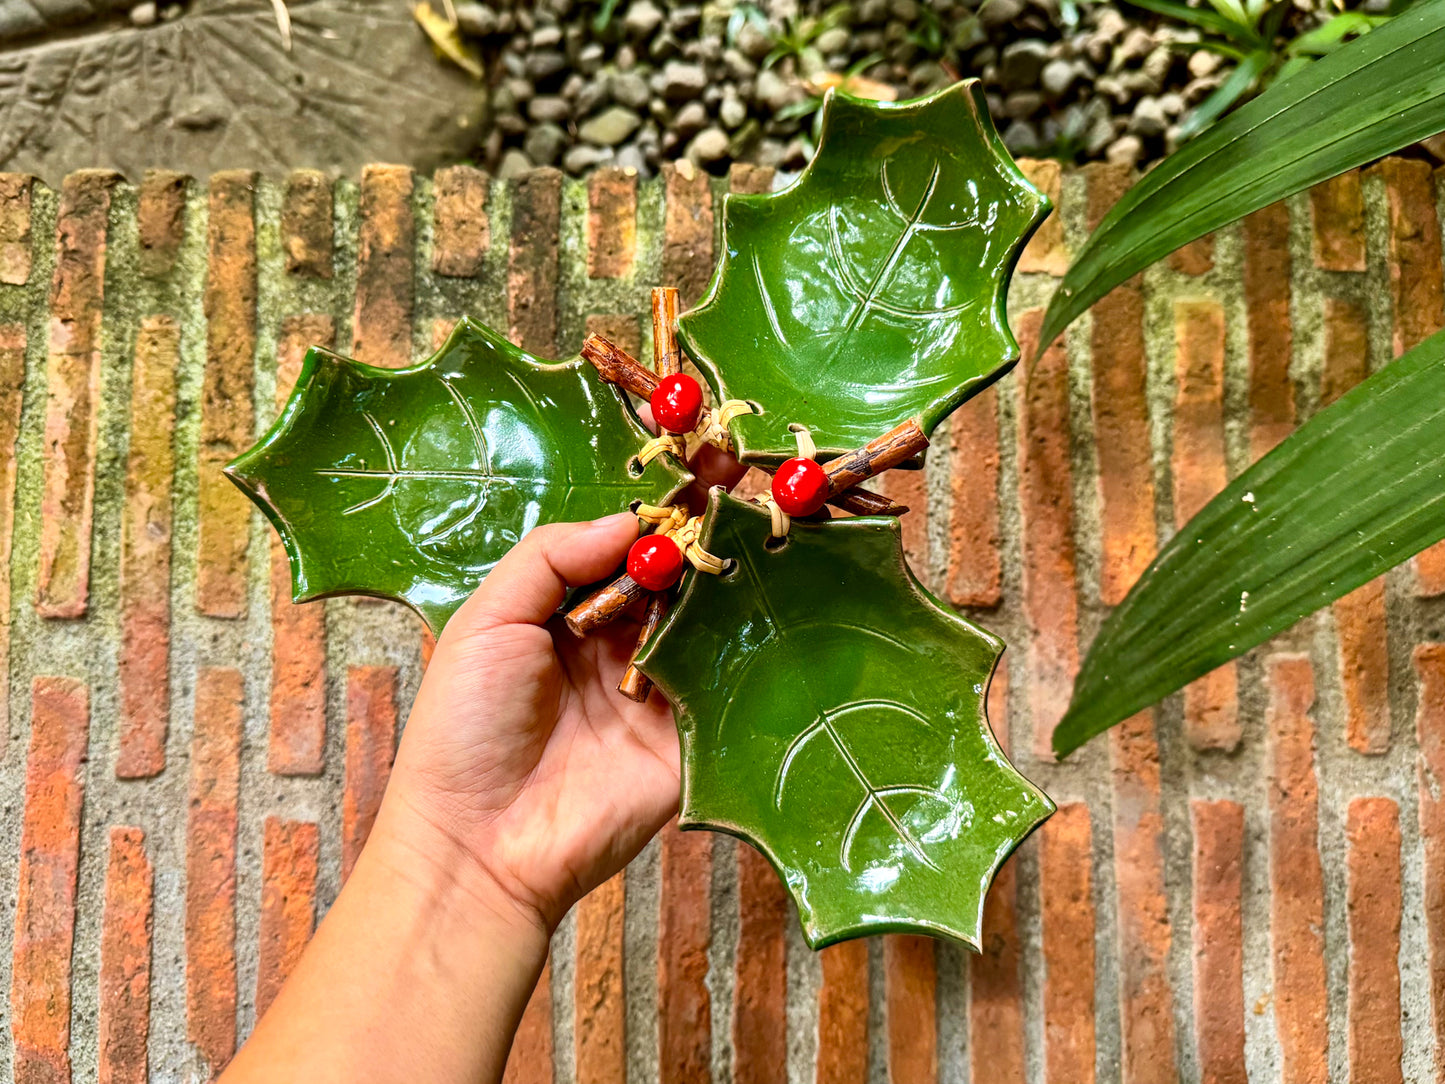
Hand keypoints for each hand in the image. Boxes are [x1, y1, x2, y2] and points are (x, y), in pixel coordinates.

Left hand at [372, 421, 748, 933]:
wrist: (481, 845)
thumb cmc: (467, 728)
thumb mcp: (487, 622)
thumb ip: (551, 558)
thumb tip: (629, 521)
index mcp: (570, 617)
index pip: (625, 555)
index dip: (657, 524)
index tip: (701, 480)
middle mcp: (622, 649)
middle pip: (675, 585)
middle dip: (701, 550)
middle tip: (737, 508)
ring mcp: (662, 695)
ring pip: (710, 629)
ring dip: (728, 594)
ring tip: (754, 551)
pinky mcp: (693, 742)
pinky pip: (729, 690)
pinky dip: (745, 655)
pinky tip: (764, 615)